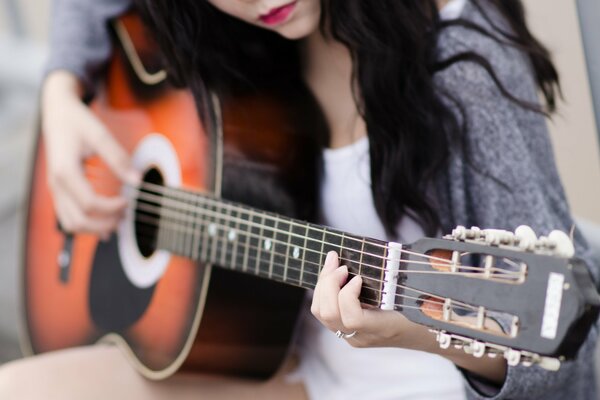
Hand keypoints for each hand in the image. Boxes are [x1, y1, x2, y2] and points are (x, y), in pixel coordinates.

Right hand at [41, 70, 139, 238]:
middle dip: (105, 223)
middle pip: (78, 220)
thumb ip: (118, 158)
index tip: (128, 200)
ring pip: (71, 224)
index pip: (89, 203)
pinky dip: (86, 225)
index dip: (112, 208)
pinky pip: (68, 217)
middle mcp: (56, 184)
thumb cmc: (78, 122)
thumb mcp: (100, 135)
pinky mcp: (58, 191)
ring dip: (95, 228)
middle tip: (125, 215)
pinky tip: (105, 225)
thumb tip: (137, 181)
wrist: (57, 113)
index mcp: (65, 171)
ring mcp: (55, 190)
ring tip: (117, 220)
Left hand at [311, 251, 506, 382]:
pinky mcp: (347, 330)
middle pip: (329, 314)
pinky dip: (323, 290)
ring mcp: (353, 336)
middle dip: (328, 283)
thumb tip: (421, 252)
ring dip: (323, 284)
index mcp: (384, 328)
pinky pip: (324, 311)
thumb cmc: (428, 312)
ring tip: (335, 264)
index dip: (347, 295)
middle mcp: (364, 336)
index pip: (353, 318)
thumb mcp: (424, 294)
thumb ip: (413, 276)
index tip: (358, 277)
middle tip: (340, 263)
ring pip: (321, 313)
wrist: (427, 337)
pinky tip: (333, 274)